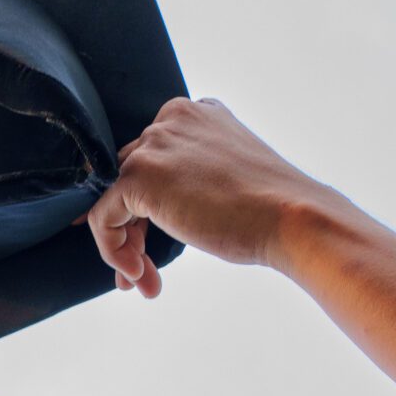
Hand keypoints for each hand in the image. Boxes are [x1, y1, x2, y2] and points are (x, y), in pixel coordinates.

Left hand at [84, 97, 349, 295]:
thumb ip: (187, 176)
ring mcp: (154, 144)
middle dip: (134, 232)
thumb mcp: (223, 176)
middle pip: (130, 180)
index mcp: (197, 114)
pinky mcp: (139, 175)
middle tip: (144, 271)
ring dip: (125, 247)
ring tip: (143, 281)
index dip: (148, 210)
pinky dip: (113, 251)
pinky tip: (138, 274)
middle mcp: (171, 119)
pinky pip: (104, 217)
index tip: (152, 244)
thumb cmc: (268, 209)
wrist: (292, 218)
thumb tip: (155, 206)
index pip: (153, 161)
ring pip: (114, 200)